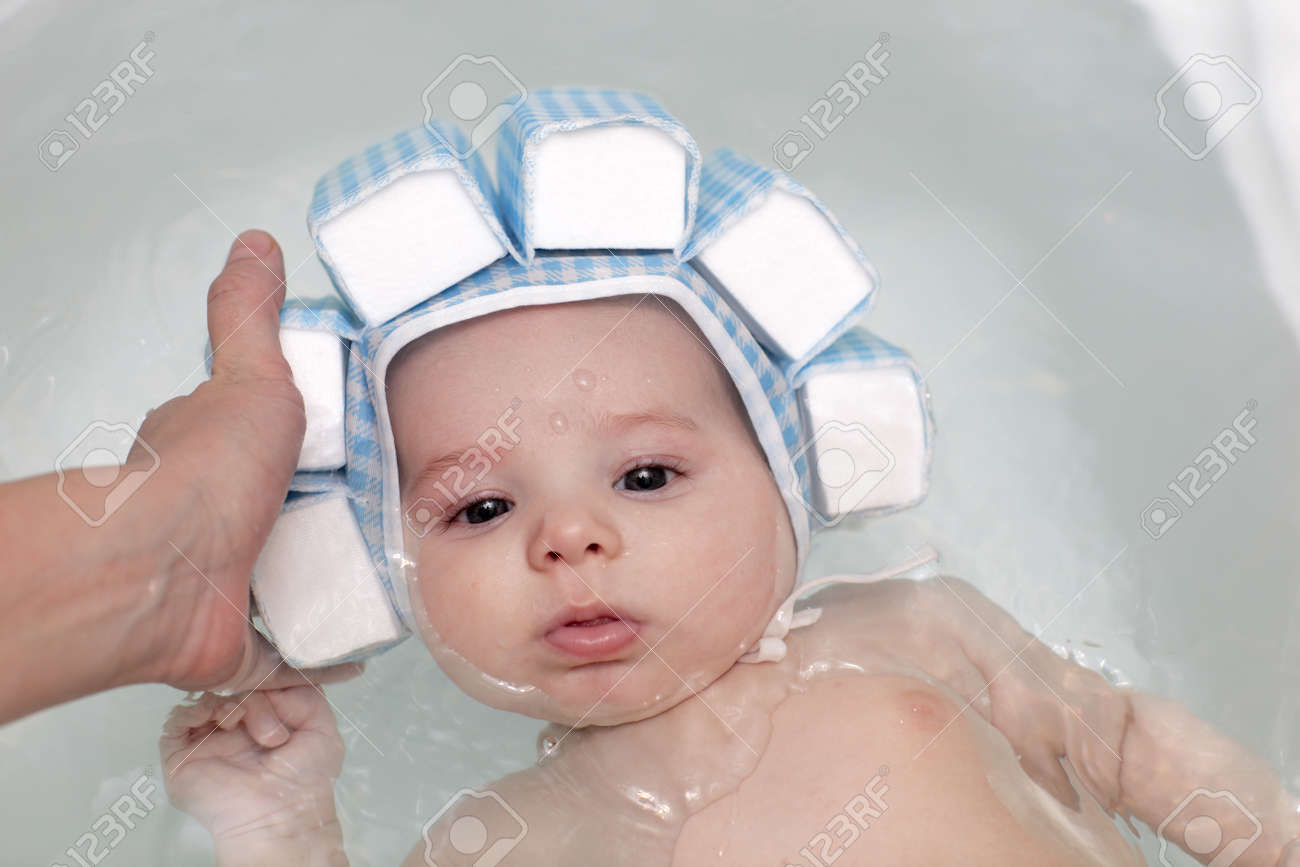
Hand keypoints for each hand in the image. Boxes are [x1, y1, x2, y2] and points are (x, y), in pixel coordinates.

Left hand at [137, 230, 358, 692]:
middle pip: (284, 507)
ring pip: (290, 575)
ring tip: (398, 564)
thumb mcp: (246, 374)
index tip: (360, 439)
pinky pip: (292, 647)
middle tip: (397, 506)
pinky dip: (324, 648)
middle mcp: (214, 518)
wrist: (164, 574)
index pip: (259, 436)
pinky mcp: (243, 639)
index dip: (304, 435)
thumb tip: (254, 244)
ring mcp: (228, 580)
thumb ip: (248, 313)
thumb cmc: (202, 475)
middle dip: (332, 509)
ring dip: (333, 574)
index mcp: (213, 453)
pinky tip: (364, 638)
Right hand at [160, 685, 343, 844]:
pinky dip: (200, 709)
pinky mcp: (182, 756)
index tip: (282, 688)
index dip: (266, 678)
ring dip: (235, 704)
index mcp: (262, 722)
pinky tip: (225, 721)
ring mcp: (207, 741)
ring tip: (255, 733)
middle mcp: (233, 731)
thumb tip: (273, 678)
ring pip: (209, 698)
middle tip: (275, 732)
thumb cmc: (304, 783)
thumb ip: (304, 692)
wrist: (282, 816)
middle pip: (232, 687)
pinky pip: (178, 718)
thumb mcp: (321, 727)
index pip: (253, 682)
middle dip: (257, 697)